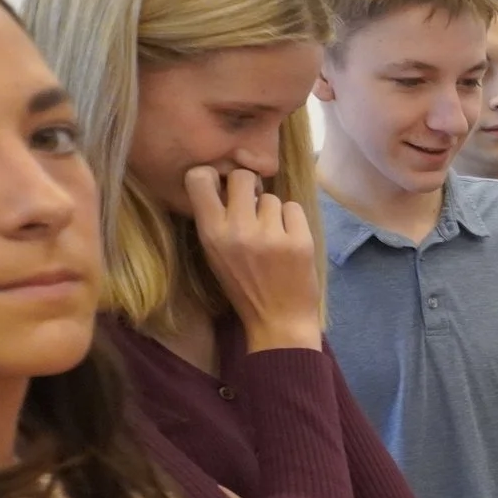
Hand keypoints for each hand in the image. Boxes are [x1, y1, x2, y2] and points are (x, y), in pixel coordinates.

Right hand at [184, 166, 320, 353]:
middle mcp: (238, 230)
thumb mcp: (217, 254)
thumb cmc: (245, 287)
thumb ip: (218, 219)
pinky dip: (293, 221)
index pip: (198, 178)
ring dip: (274, 213)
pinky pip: (294, 208)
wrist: (278, 321)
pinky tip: (289, 241)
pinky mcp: (299, 240)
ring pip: (272, 198)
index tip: (223, 187)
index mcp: (211, 234)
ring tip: (272, 237)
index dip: (213, 176)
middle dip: (250, 188)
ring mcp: (270, 235)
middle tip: (254, 208)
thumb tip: (227, 181)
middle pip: (243, 177)